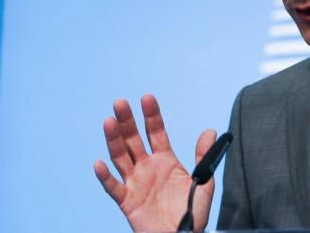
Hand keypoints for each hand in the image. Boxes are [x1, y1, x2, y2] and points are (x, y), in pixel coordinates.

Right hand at [93, 94, 215, 231]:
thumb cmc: (193, 213)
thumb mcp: (203, 182)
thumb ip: (203, 157)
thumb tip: (210, 131)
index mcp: (165, 160)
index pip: (156, 132)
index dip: (151, 115)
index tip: (146, 97)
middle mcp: (147, 168)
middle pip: (133, 140)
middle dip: (127, 122)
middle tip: (120, 102)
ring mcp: (135, 183)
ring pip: (120, 158)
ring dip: (113, 140)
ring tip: (109, 121)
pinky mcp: (127, 202)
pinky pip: (113, 188)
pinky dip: (105, 177)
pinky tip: (99, 164)